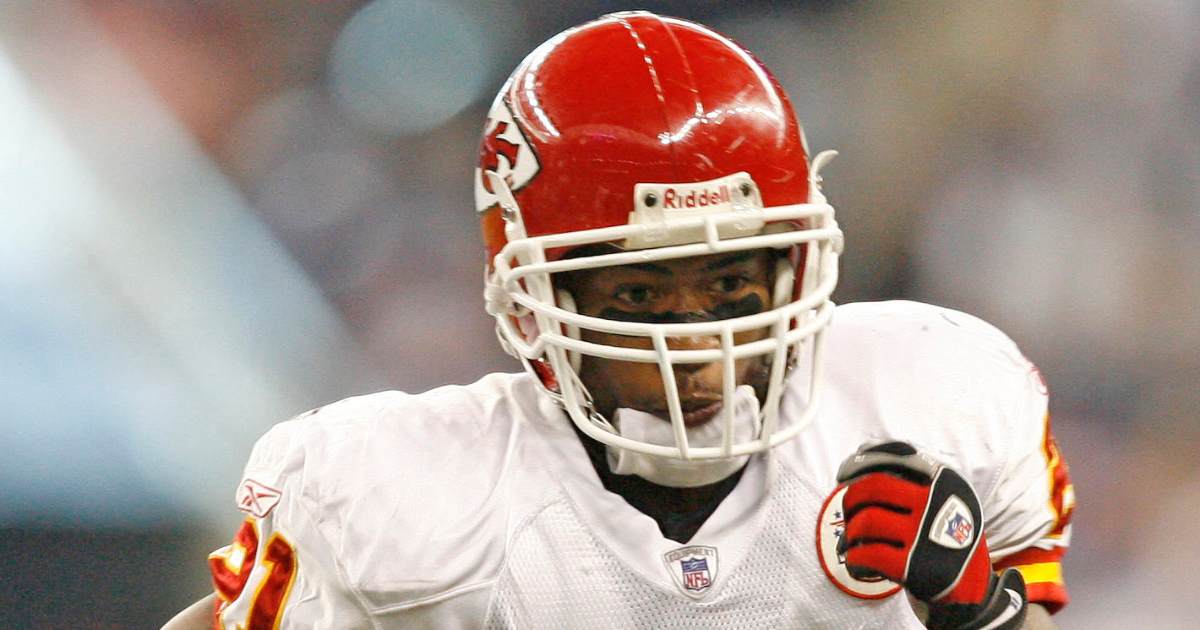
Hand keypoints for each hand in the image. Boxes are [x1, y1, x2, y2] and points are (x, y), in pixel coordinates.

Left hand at [836, 442, 1026, 629]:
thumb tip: (863, 449)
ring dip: (851, 531)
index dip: (862, 462)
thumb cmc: (944, 536)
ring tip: (854, 540)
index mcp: (944, 481)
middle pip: (874, 486)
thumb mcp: (944, 497)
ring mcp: (925, 536)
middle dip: (851, 498)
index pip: (897, 458)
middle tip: (849, 510)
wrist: (970, 587)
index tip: (843, 474)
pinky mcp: (913, 567)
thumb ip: (912, 474)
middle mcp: (937, 504)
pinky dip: (855, 559)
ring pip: (867, 521)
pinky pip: (867, 555)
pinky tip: (858, 563)